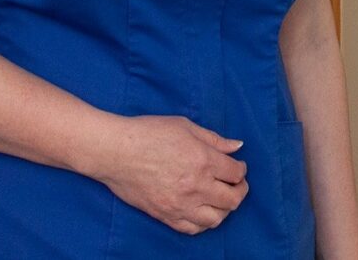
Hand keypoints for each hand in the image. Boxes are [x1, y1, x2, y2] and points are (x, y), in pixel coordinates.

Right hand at [95, 114, 248, 234]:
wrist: (116, 151)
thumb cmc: (149, 133)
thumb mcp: (186, 127)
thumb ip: (214, 139)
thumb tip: (237, 146)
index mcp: (203, 160)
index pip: (236, 173)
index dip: (241, 169)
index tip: (237, 165)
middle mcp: (196, 186)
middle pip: (232, 200)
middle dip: (240, 191)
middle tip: (236, 183)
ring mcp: (180, 205)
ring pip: (216, 219)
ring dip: (224, 209)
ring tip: (220, 197)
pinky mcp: (165, 216)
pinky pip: (193, 229)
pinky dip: (203, 222)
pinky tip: (203, 210)